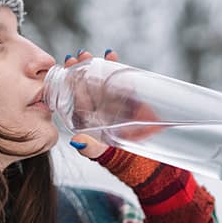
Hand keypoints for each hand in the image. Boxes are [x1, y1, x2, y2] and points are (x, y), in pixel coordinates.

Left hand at [64, 49, 214, 222]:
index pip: (75, 98)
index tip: (68, 67)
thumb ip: (92, 149)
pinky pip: (123, 84)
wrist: (154, 170)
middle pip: (88, 86)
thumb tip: (75, 140)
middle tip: (81, 54)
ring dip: (100, 66)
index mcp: (88, 123)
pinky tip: (113, 56)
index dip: (70, 83)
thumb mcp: (108, 156)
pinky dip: (118, 70)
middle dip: (84, 69)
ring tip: (98, 52)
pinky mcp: (132, 105)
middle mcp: (99, 113)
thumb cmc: (126, 164)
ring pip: (105, 82)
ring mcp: (116, 107)